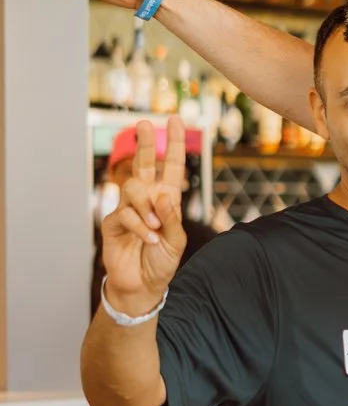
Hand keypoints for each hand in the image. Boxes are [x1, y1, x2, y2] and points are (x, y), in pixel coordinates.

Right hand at [99, 118, 188, 313]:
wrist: (143, 285)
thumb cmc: (162, 261)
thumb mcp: (177, 240)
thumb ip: (172, 218)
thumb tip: (163, 196)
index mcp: (166, 199)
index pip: (171, 167)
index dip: (174, 144)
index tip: (175, 120)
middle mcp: (146, 199)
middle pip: (143, 165)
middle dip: (145, 143)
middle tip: (144, 123)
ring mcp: (128, 209)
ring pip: (134, 189)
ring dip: (147, 208)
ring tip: (156, 230)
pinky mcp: (113, 222)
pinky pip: (125, 214)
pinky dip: (140, 227)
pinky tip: (149, 239)